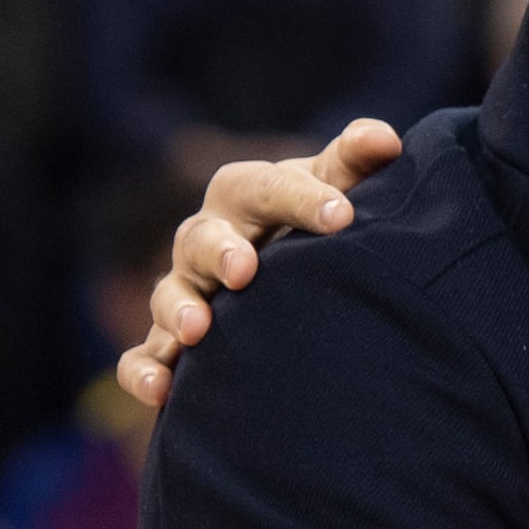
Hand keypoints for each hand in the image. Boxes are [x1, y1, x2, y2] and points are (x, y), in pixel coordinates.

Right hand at [122, 119, 404, 406]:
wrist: (298, 272)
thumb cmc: (318, 222)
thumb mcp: (337, 189)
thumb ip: (355, 163)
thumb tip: (384, 139)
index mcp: (248, 197)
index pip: (265, 187)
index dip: (300, 198)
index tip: (341, 214)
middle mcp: (208, 239)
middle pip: (201, 237)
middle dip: (220, 251)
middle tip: (244, 269)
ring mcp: (186, 291)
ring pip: (168, 294)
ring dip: (177, 309)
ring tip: (196, 329)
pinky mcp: (172, 344)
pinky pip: (144, 356)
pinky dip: (144, 369)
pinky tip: (160, 389)